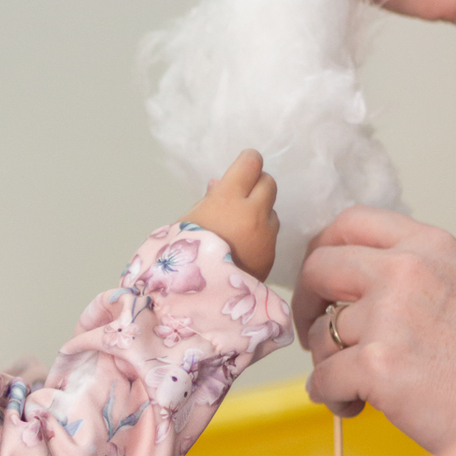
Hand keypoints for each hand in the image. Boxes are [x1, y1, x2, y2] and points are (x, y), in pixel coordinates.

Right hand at [186, 149, 278, 281]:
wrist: (198, 292)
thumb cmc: (183, 251)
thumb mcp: (187, 219)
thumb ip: (207, 199)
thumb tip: (217, 185)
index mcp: (228, 197)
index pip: (251, 163)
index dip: (247, 163)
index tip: (242, 168)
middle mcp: (253, 212)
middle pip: (268, 182)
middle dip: (257, 185)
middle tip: (242, 195)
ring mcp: (266, 234)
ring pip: (272, 210)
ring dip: (261, 211)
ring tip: (240, 226)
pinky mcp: (271, 254)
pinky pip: (271, 234)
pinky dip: (261, 234)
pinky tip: (244, 245)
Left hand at [293, 206, 455, 452]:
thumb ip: (406, 271)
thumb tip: (346, 279)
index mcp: (427, 246)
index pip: (349, 224)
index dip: (322, 251)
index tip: (320, 278)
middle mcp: (406, 271)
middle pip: (319, 269)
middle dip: (308, 303)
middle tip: (317, 331)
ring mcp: (388, 316)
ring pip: (320, 333)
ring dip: (329, 362)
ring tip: (357, 383)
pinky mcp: (377, 364)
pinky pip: (323, 378)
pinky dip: (331, 395)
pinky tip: (354, 403)